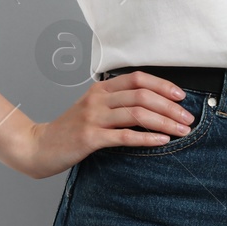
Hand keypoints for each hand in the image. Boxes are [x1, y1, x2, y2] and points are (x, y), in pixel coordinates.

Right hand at [11, 70, 195, 178]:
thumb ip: (115, 102)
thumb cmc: (70, 130)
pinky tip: (162, 140)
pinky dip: (147, 138)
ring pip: (137, 114)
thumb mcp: (92, 108)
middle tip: (187, 117)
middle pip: (142, 96)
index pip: (137, 79)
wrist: (38, 146)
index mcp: (100, 90)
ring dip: (164, 122)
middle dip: (170, 106)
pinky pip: (124, 136)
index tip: (181, 96)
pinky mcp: (89, 138)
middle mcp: (97, 99)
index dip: (162, 85)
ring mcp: (93, 118)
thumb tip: (151, 103)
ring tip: (181, 130)